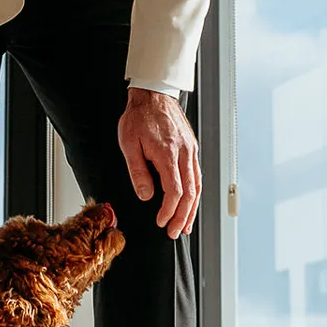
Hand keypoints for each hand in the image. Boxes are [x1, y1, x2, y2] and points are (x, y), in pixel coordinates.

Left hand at [117, 87, 201, 237]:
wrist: (153, 94)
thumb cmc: (138, 116)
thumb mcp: (129, 144)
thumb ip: (138, 172)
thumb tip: (146, 195)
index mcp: (168, 153)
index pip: (175, 191)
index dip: (169, 211)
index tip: (161, 222)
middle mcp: (184, 153)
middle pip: (190, 193)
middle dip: (183, 216)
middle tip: (175, 232)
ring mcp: (191, 151)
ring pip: (198, 186)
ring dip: (192, 209)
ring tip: (185, 225)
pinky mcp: (192, 148)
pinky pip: (197, 175)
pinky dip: (195, 193)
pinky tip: (190, 203)